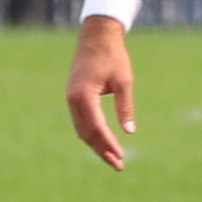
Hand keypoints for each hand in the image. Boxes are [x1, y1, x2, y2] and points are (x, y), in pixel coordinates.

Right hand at [66, 17, 135, 170]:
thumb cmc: (113, 56)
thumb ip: (125, 107)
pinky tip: (103, 142)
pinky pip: (81, 121)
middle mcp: (73, 100)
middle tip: (119, 165)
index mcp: (84, 96)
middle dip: (102, 150)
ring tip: (113, 158)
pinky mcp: (74, 97)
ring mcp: (71, 99)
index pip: (97, 128)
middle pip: (87, 133)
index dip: (109, 145)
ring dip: (96, 145)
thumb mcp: (124, 81)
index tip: (121, 157)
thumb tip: (129, 131)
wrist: (97, 36)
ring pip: (82, 129)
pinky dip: (92, 134)